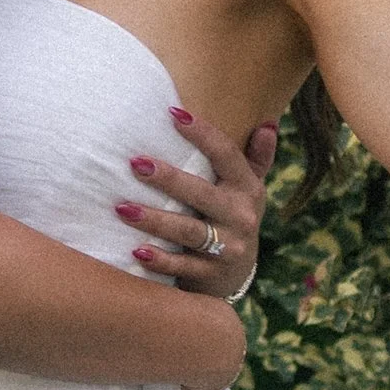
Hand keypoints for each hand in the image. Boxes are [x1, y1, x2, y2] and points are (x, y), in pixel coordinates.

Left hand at [116, 106, 279, 296]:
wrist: (236, 276)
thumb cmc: (232, 218)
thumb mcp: (249, 189)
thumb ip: (256, 158)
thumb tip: (267, 124)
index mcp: (247, 189)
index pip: (226, 155)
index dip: (203, 134)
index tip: (173, 113)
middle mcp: (241, 216)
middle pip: (202, 194)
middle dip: (169, 179)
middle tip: (135, 163)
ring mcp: (228, 248)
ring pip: (188, 232)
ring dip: (155, 220)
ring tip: (122, 209)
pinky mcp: (210, 275)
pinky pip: (182, 266)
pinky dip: (160, 260)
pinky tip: (136, 251)